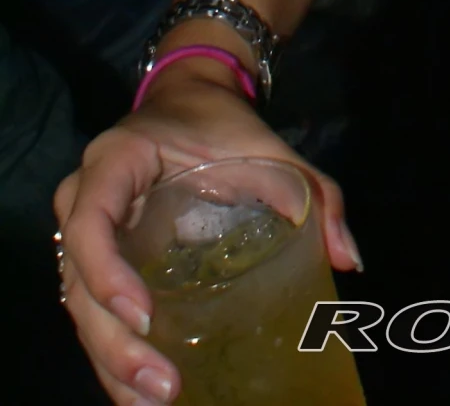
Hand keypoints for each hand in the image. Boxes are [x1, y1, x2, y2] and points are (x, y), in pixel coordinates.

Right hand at [54, 77, 359, 405]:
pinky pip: (91, 309)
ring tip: (153, 403)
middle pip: (77, 282)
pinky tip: (140, 393)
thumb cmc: (223, 125)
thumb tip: (347, 259)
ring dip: (110, 363)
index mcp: (116, 161)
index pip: (90, 223)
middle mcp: (82, 197)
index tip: (146, 317)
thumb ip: (312, 194)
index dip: (106, 274)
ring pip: (78, 307)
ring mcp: (80, 230)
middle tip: (163, 386)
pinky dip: (111, 354)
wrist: (190, 98)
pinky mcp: (94, 258)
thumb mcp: (269, 148)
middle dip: (115, 345)